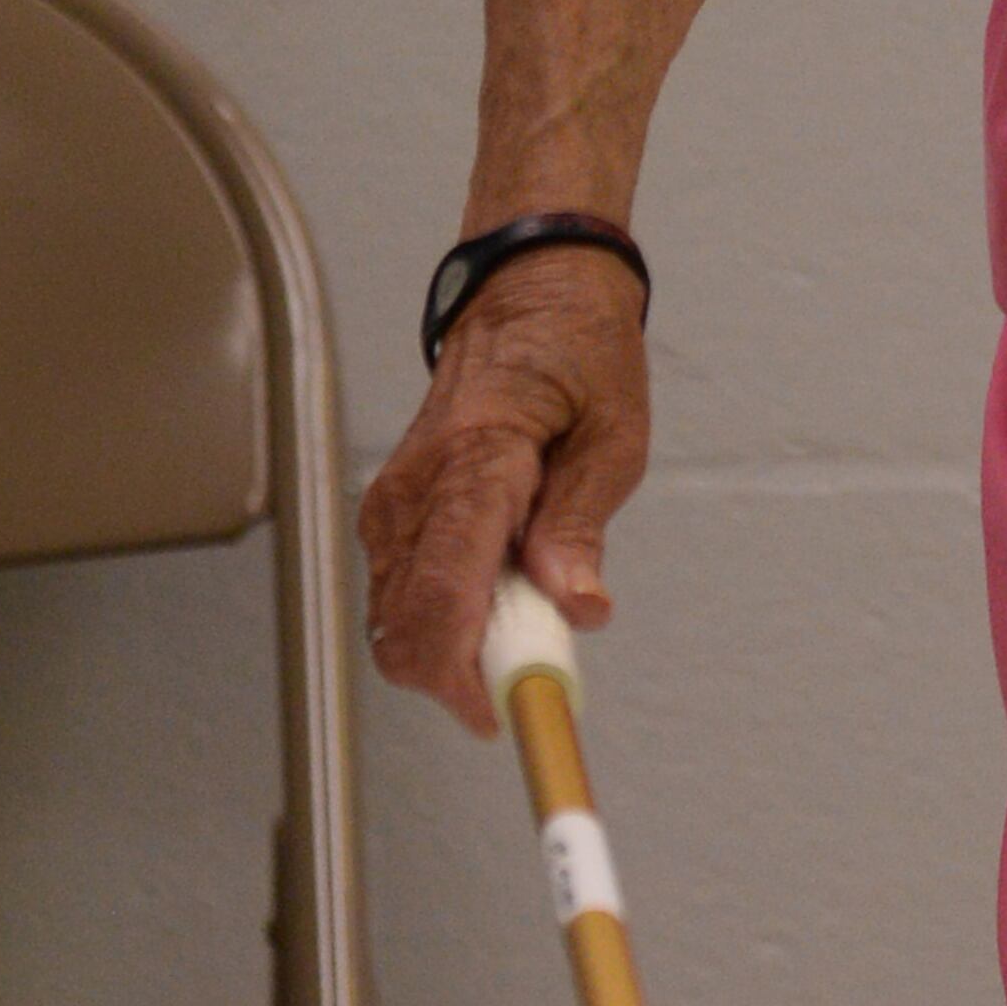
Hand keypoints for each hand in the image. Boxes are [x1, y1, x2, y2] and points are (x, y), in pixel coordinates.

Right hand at [358, 251, 652, 733]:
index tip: (507, 713)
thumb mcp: (613, 435)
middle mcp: (417, 490)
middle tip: (532, 675)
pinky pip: (402, 594)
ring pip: (396, 622)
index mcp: (476, 466)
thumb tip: (575, 607)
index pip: (445, 597)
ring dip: (456, 650)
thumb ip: (582, 526)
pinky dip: (445, 621)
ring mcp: (395, 503)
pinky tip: (499, 599)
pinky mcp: (393, 512)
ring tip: (526, 622)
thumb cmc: (578, 354)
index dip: (466, 675)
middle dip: (462, 677)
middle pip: (405, 629)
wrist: (528, 292)